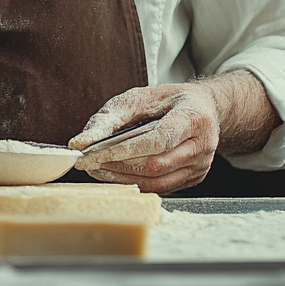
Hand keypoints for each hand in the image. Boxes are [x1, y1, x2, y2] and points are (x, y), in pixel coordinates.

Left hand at [68, 83, 221, 193]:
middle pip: (156, 165)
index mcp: (193, 117)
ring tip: (98, 169)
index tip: (95, 154)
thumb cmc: (169, 101)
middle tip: (89, 162)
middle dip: (118, 166)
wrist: (205, 109)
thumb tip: (79, 143)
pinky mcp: (193, 179)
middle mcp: (201, 145)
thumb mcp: (140, 97)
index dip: (125, 150)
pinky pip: (161, 188)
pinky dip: (134, 184)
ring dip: (123, 179)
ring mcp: (199, 166)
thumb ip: (111, 118)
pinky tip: (116, 175)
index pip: (158, 140)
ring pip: (157, 183)